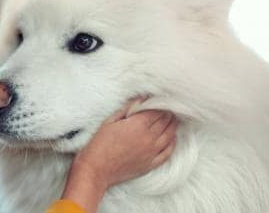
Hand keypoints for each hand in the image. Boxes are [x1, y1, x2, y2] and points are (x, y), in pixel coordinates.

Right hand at [61, 101, 177, 212]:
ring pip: (170, 135)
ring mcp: (151, 152)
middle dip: (167, 113)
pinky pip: (168, 152)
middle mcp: (148, 138)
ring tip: (172, 120)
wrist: (96, 169)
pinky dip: (172, 143)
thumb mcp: (109, 121)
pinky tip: (172, 138)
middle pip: (165, 121)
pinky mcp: (151, 164)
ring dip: (173, 126)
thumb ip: (126, 109)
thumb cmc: (99, 145)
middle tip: (167, 109)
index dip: (159, 104)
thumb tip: (139, 100)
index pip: (156, 111)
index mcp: (138, 125)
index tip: (159, 101)